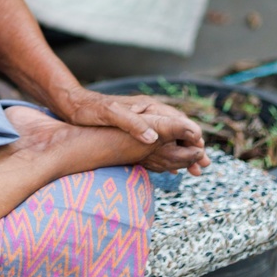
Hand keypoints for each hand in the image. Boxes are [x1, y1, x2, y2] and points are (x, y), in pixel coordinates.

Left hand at [56, 88, 208, 174]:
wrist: (72, 106)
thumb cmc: (90, 109)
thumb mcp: (110, 114)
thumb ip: (132, 124)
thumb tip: (153, 138)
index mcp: (148, 107)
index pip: (178, 122)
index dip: (191, 137)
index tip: (201, 153)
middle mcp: (149, 112)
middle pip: (178, 131)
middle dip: (193, 148)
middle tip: (204, 167)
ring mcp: (142, 121)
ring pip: (170, 138)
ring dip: (183, 154)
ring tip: (194, 171)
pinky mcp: (134, 131)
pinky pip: (158, 143)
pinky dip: (169, 155)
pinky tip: (172, 168)